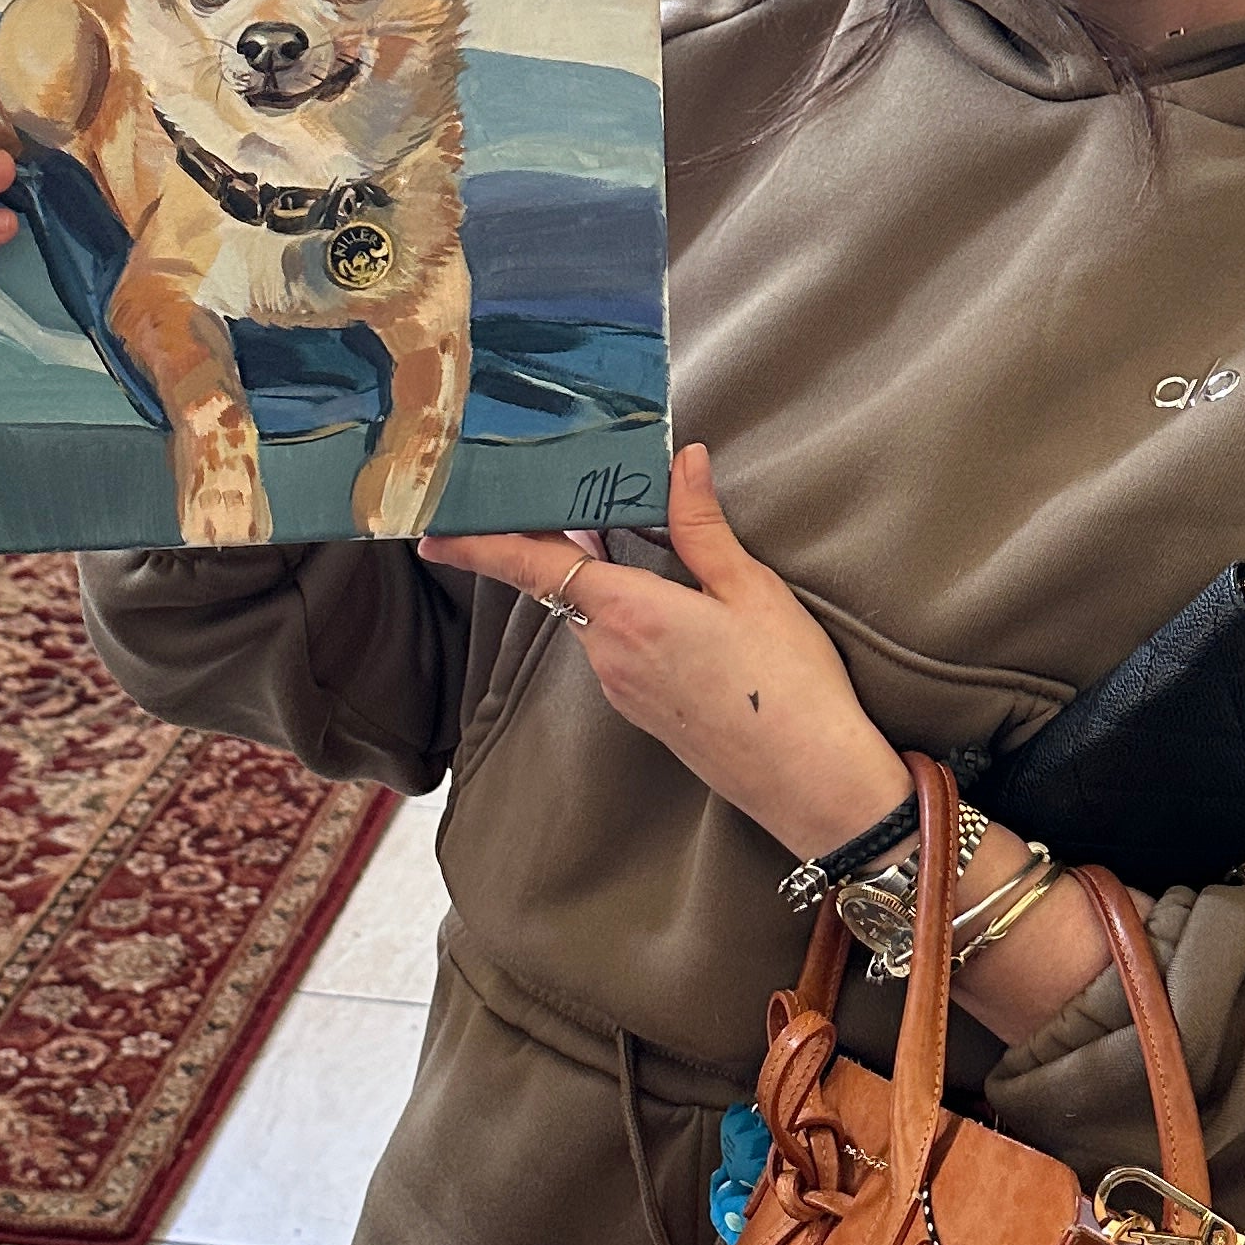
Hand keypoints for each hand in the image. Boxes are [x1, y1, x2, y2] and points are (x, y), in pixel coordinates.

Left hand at [421, 447, 1119, 1046]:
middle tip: (553, 491)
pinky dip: (619, 611)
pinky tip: (658, 592)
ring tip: (618, 526)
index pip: (532, 569)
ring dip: (595, 576)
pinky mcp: (642, 709)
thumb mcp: (752, 592)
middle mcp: (610, 654)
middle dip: (552, 543)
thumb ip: (703, 525)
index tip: (432, 530)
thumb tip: (683, 461)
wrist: (811, 783)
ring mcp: (623, 688)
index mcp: (631, 614)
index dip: (478, 546)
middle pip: (559, 586)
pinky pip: (614, 646)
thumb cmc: (790, 687)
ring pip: (590, 616)